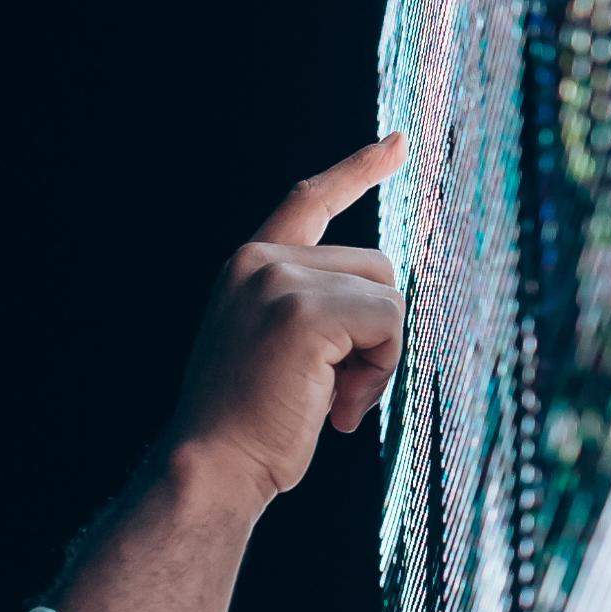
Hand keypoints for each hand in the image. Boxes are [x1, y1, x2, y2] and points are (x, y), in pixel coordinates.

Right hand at [165, 133, 409, 506]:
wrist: (211, 468)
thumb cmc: (248, 428)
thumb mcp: (276, 350)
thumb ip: (313, 311)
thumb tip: (383, 306)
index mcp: (249, 267)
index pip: (309, 201)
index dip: (357, 170)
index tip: (399, 143)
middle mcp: (260, 262)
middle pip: (377, 268)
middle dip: (376, 335)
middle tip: (337, 393)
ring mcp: (280, 283)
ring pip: (388, 297)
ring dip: (379, 358)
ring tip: (334, 404)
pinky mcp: (304, 312)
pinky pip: (388, 324)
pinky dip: (381, 371)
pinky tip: (342, 411)